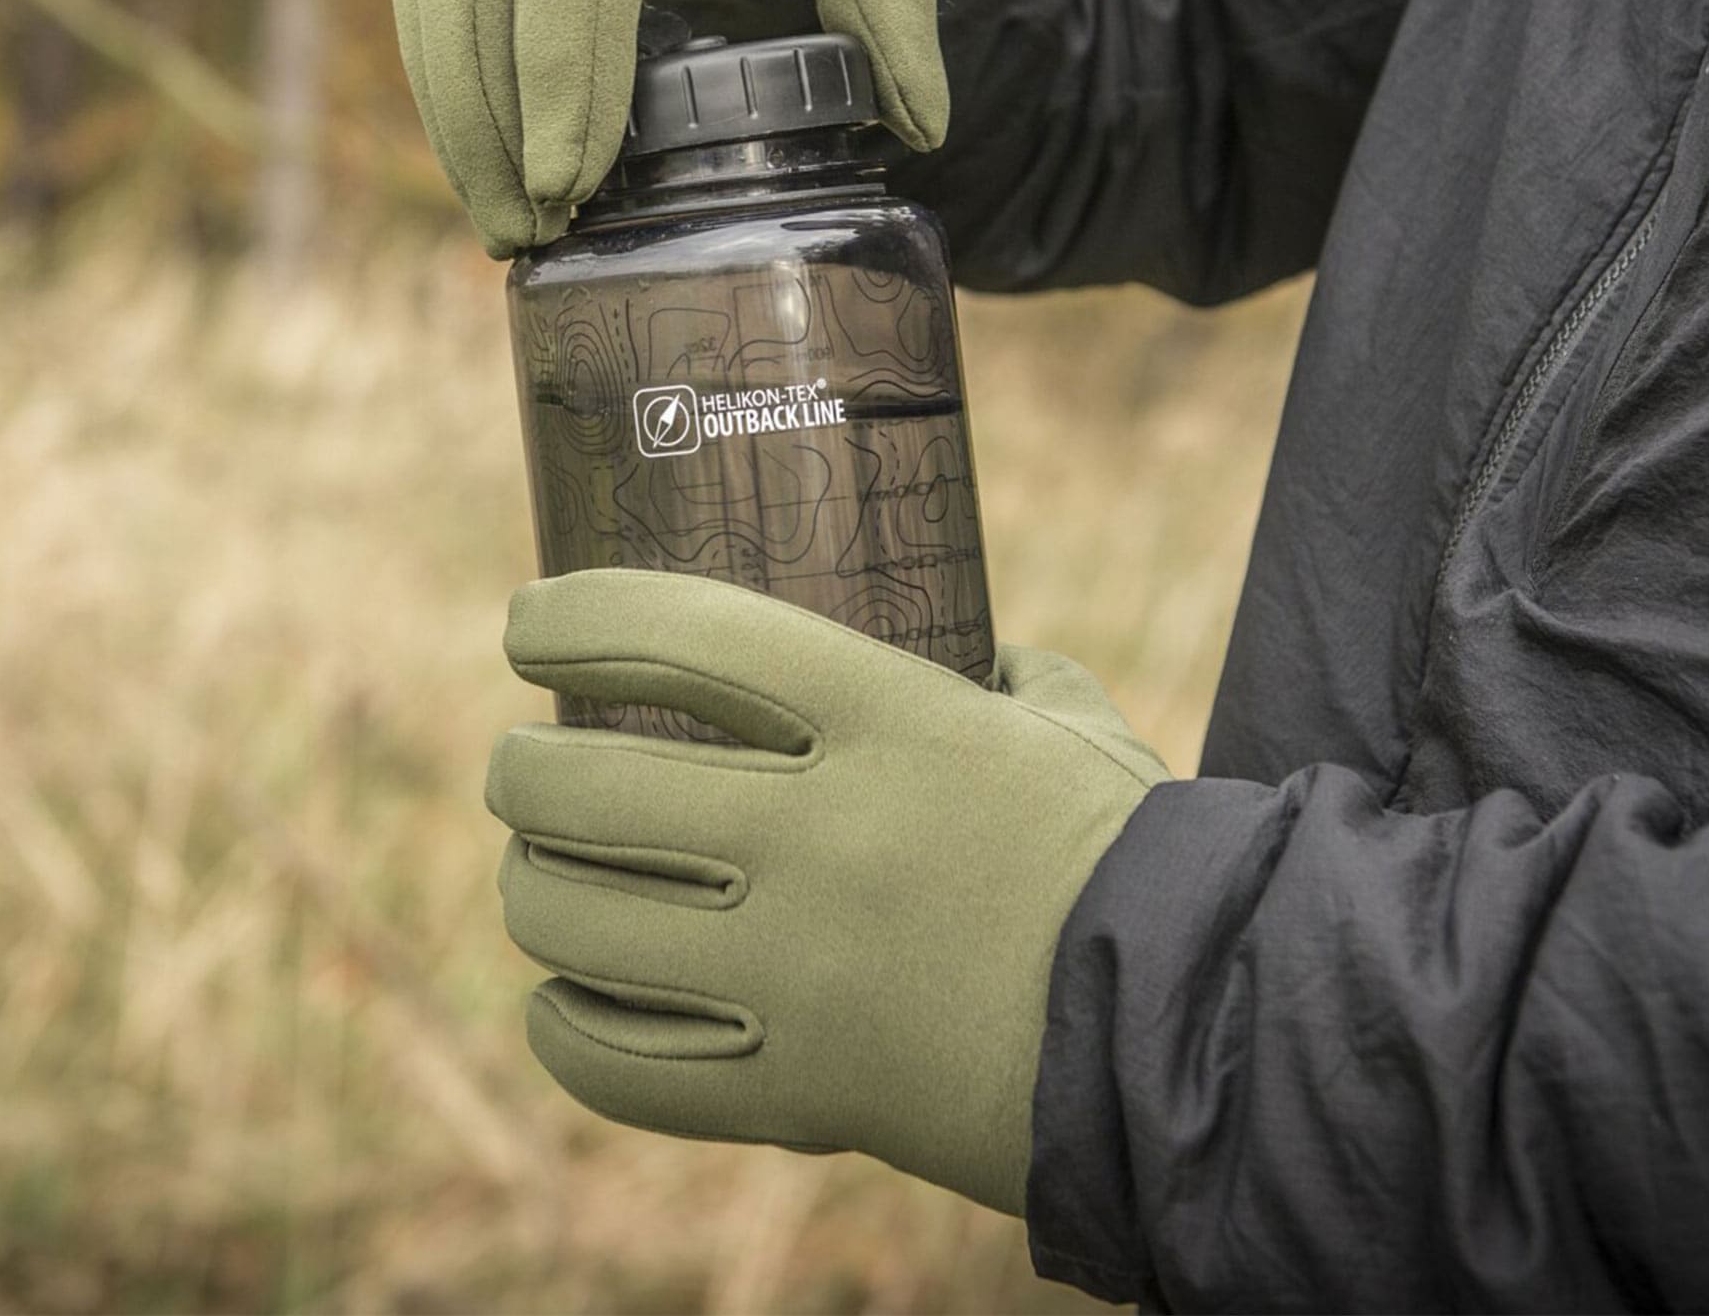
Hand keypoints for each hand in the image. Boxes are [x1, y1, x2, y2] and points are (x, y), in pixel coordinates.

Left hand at [485, 571, 1168, 1213]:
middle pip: (586, 788)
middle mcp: (822, 834)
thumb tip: (985, 655)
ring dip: (529, 887)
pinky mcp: (797, 1093)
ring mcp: (798, 972)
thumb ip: (1016, 676)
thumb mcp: (1074, 729)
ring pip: (573, 922)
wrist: (1187, 1031)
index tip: (527, 619)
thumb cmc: (1131, 853)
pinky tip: (561, 996)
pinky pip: (614, 1065)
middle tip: (521, 762)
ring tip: (536, 872)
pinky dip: (561, 1025)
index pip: (680, 634)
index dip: (576, 616)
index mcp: (890, 718)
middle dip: (521, 769)